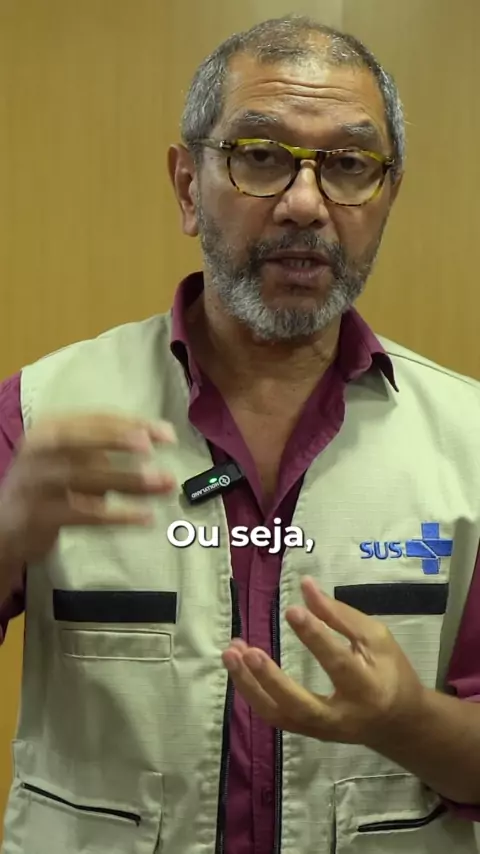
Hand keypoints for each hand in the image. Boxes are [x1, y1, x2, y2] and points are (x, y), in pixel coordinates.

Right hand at [0, 413, 176, 565]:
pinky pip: (83, 515)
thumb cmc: (49, 486)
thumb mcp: (72, 459)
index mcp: (50, 429)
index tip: (167, 433)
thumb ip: (104, 449)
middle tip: (151, 448)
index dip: (131, 423)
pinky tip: (145, 517)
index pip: (94, 419)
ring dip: (128, 481)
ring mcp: (35, 484)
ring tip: (164, 484)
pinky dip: (117, 516)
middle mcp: (38, 451)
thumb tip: (153, 439)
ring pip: (84, 477)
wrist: (6, 525)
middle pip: (78, 439)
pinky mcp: (39, 516)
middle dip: (116, 440)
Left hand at [222, 577, 425, 747]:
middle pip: (301, 704)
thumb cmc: (390, 672)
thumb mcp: (376, 638)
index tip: (291, 610)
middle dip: (271, 679)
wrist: (399, 723)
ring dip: (251, 686)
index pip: (337, 663)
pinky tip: (239, 668)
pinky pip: (275, 717)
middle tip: (247, 651)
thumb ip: (340, 615)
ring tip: (231, 653)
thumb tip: (306, 586)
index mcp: (367, 687)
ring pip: (280, 715)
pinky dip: (253, 694)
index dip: (314, 637)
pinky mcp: (307, 733)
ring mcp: (321, 730)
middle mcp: (341, 716)